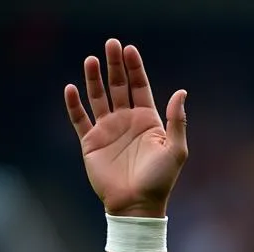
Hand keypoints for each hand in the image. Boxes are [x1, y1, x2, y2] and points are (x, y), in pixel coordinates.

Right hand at [65, 39, 186, 216]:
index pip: (140, 88)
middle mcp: (127, 122)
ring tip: (91, 60)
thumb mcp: (175, 151)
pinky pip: (79, 118)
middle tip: (111, 44)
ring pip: (98, 97)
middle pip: (119, 86)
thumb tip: (181, 92)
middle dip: (115, 65)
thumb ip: (176, 121)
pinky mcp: (91, 142)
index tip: (129, 49)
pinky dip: (74, 104)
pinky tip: (71, 88)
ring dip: (93, 78)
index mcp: (148, 122)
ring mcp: (108, 130)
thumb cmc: (159, 181)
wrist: (136, 205)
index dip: (135, 69)